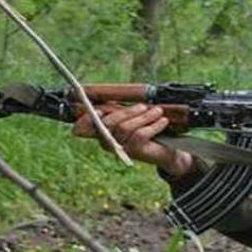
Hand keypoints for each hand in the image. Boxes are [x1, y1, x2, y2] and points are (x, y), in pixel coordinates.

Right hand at [72, 102, 192, 176]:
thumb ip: (122, 112)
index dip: (86, 120)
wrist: (165, 153)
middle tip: (143, 106)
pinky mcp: (136, 153)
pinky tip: (163, 121)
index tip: (98, 111)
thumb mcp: (133, 120)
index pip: (85, 128)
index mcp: (103, 133)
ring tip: (158, 111)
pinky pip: (140, 134)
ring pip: (126, 128)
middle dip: (127, 111)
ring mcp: (122, 149)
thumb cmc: (147, 132)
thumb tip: (114, 98)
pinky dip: (153, 125)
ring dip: (144, 116)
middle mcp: (109, 144)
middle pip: (110, 124)